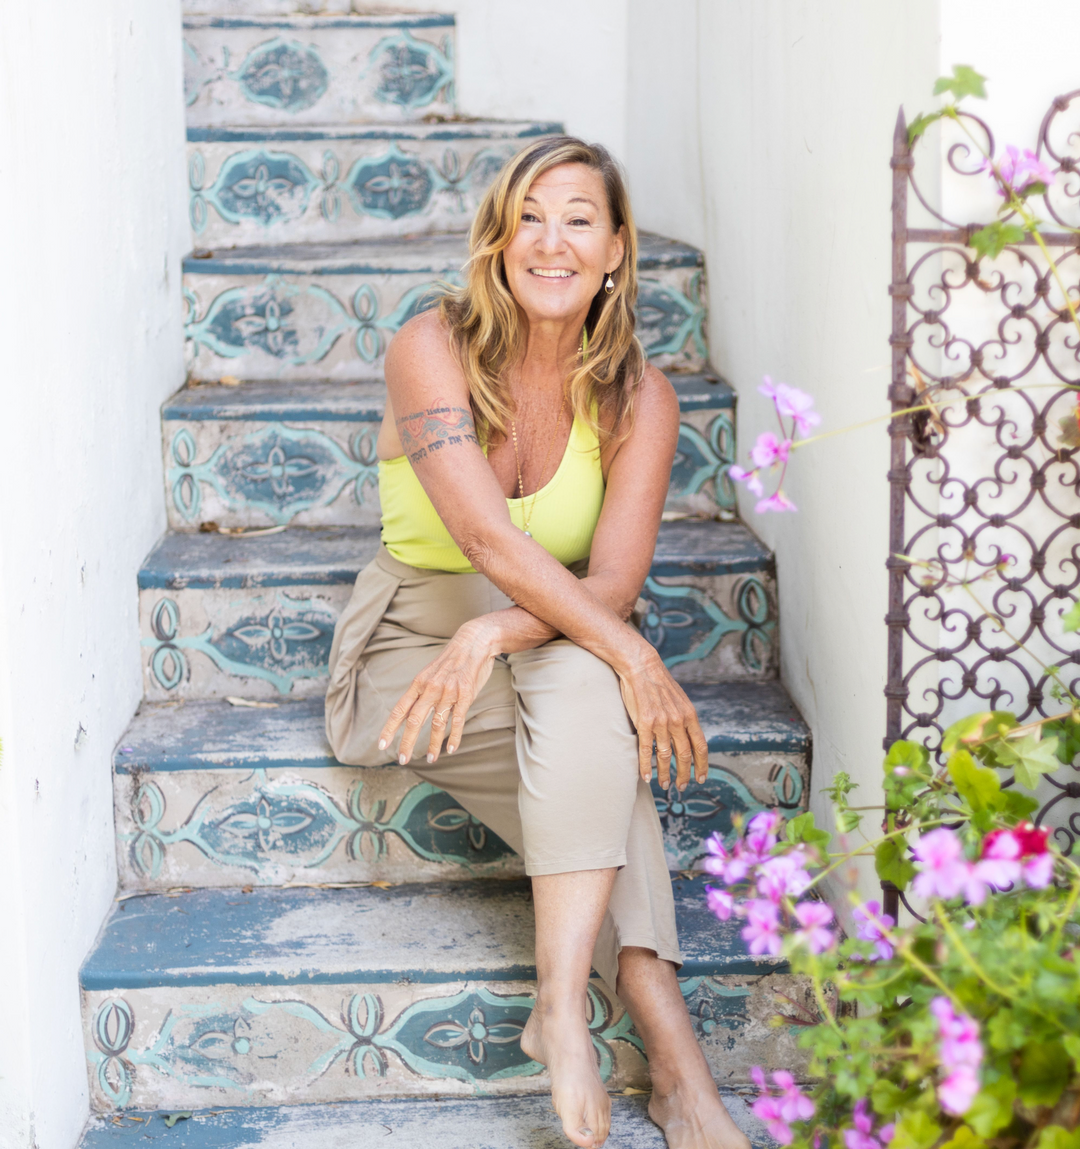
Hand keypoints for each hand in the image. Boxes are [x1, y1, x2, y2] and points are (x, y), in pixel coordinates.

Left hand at [378, 619, 497, 764]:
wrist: (474, 641)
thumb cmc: (452, 659)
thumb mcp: (431, 671)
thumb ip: (422, 690)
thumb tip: (412, 710)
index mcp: (419, 683)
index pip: (400, 709)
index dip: (389, 728)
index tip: (382, 744)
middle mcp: (431, 689)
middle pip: (414, 721)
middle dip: (407, 743)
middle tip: (402, 760)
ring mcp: (449, 693)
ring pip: (437, 724)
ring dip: (432, 745)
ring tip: (430, 759)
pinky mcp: (466, 696)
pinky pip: (458, 721)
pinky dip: (454, 737)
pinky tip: (451, 749)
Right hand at [616, 642, 709, 791]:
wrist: (641, 666)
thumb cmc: (659, 682)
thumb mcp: (680, 699)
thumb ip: (684, 717)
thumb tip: (687, 734)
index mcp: (690, 715)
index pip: (701, 746)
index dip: (702, 764)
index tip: (701, 777)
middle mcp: (678, 721)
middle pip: (685, 755)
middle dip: (685, 774)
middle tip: (682, 786)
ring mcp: (661, 723)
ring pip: (665, 756)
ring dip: (666, 773)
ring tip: (664, 785)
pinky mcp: (643, 723)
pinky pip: (646, 750)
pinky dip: (646, 766)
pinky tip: (646, 776)